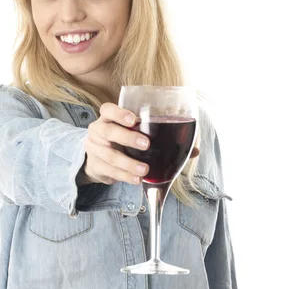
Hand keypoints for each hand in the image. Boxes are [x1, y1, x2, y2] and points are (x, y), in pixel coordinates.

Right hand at [79, 103, 199, 185]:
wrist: (98, 160)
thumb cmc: (123, 143)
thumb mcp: (135, 135)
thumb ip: (162, 138)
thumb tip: (195, 151)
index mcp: (108, 118)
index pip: (108, 110)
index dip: (119, 113)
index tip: (134, 119)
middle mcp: (98, 131)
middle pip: (108, 131)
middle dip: (127, 138)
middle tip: (146, 144)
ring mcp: (94, 149)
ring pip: (109, 155)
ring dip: (128, 163)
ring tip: (144, 170)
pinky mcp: (95, 166)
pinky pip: (110, 172)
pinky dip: (124, 176)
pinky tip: (136, 179)